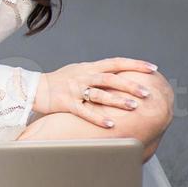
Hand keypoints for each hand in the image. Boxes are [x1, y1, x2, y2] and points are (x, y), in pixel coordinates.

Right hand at [32, 58, 159, 128]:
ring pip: (100, 94)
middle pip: (111, 78)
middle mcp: (84, 76)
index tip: (153, 68)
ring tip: (134, 107)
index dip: (135, 64)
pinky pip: (84, 111)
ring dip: (118, 100)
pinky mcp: (66, 103)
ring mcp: (75, 89)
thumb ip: (98, 73)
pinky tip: (111, 124)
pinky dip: (98, 118)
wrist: (34, 88)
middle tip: (148, 92)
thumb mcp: (79, 71)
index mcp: (89, 67)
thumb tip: (121, 75)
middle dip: (130, 85)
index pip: (116, 62)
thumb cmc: (59, 81)